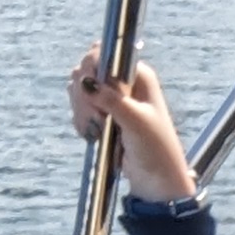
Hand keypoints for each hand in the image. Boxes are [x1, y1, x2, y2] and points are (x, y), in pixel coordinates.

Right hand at [68, 47, 196, 204]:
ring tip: (98, 131)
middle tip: (99, 118)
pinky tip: (94, 136)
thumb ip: (112, 100)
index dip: (91, 69)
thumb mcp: (136, 122)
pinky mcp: (101, 115)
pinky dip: (81, 122)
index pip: (103, 53)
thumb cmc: (156, 150)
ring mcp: (110, 98)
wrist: (156, 180)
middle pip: (85, 70)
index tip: (92, 91)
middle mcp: (123, 82)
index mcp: (138, 75)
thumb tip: (86, 82)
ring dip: (82, 112)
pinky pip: (79, 108)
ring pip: (79, 90)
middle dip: (84, 96)